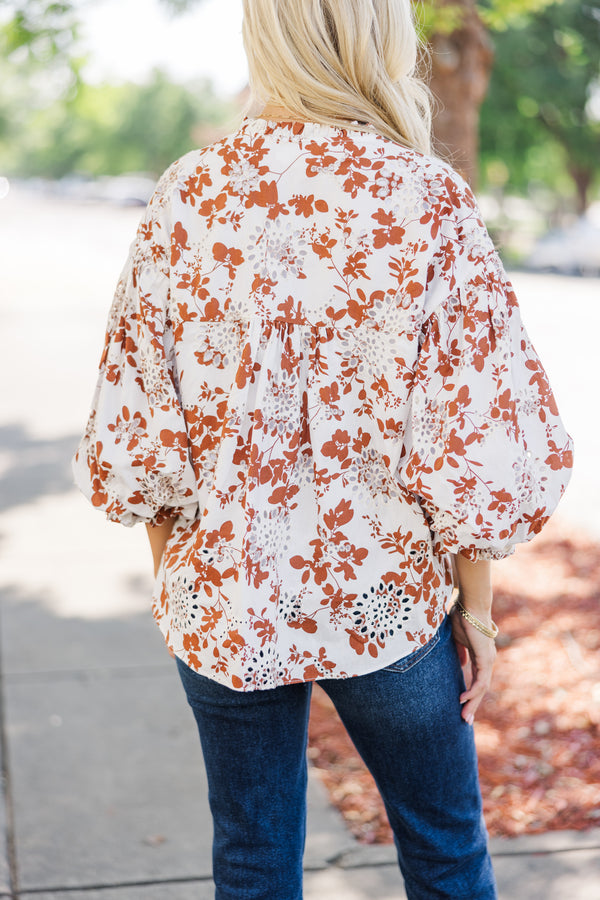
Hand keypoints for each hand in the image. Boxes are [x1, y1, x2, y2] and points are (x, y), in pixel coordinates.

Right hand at [450, 605, 496, 724]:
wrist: (469, 604)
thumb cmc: (462, 616)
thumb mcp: (457, 639)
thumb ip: (460, 652)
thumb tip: (461, 664)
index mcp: (480, 656)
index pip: (477, 680)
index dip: (470, 694)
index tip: (462, 706)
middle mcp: (487, 660)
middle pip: (481, 688)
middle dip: (473, 705)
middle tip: (465, 720)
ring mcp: (487, 660)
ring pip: (482, 687)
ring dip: (473, 703)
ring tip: (464, 716)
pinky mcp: (485, 658)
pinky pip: (480, 680)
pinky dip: (472, 691)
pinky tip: (464, 699)